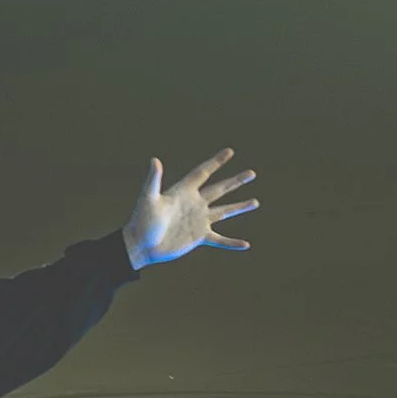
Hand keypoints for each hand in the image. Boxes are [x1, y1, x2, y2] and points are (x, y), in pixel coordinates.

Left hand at [122, 150, 257, 268]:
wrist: (141, 245)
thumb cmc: (142, 220)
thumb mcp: (148, 198)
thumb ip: (154, 180)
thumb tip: (155, 160)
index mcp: (184, 191)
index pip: (203, 172)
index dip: (216, 162)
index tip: (229, 152)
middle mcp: (195, 203)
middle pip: (220, 189)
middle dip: (236, 181)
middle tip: (251, 173)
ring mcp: (198, 220)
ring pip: (224, 211)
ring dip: (240, 206)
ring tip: (255, 202)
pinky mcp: (199, 237)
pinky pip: (220, 239)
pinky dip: (232, 242)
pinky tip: (245, 244)